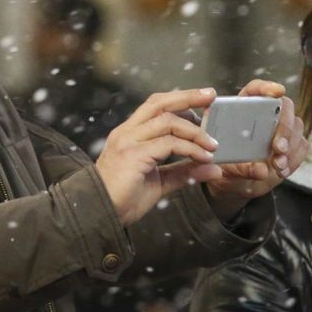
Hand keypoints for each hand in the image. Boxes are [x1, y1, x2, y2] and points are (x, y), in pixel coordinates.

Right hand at [95, 88, 222, 225]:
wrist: (98, 214)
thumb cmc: (123, 199)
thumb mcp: (159, 182)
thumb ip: (183, 172)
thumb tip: (213, 168)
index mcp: (129, 134)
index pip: (156, 106)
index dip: (180, 99)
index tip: (204, 99)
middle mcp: (127, 132)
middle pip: (160, 103)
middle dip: (188, 97)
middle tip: (211, 98)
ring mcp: (128, 141)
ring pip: (167, 121)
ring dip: (195, 131)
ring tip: (212, 145)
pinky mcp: (133, 155)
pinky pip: (168, 143)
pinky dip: (190, 148)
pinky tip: (202, 157)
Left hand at [204, 81, 308, 219]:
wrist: (236, 181)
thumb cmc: (227, 167)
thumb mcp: (226, 168)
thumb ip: (241, 169)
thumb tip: (262, 170)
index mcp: (241, 110)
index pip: (254, 90)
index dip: (266, 87)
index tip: (277, 92)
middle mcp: (265, 114)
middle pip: (284, 107)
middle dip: (284, 127)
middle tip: (277, 148)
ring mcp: (281, 128)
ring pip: (296, 126)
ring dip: (290, 146)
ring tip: (277, 165)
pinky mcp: (292, 143)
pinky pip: (302, 145)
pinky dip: (294, 158)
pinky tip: (282, 170)